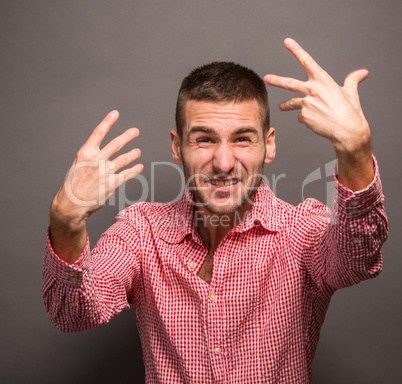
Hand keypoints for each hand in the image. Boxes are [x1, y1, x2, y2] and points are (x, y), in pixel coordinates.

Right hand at [49, 111, 142, 262]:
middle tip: (135, 131)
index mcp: (85, 153)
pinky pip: (127, 174)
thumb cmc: (74, 184)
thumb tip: (105, 151)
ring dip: (133, 154)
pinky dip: (135, 170)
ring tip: (138, 151)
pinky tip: (139, 167)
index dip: (108, 122)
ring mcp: (105, 172)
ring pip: (123, 159)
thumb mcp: (78, 165)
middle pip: (116, 144)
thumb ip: (91, 157)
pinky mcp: (111, 183)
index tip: (115, 113)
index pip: (98, 133)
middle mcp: (96, 160)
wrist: (71, 204)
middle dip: (127, 136)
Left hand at [264, 38, 373, 189]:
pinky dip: (305, 119)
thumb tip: (363, 72)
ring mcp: (307, 103)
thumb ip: (352, 80)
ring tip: (281, 107)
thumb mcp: (351, 93)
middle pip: (289, 83)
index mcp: (323, 80)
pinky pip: (300, 117)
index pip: (307, 61)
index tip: (287, 42)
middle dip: (276, 80)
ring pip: (291, 103)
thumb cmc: (350, 111)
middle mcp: (313, 89)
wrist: (347, 130)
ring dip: (285, 106)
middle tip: (266, 78)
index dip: (297, 50)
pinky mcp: (304, 115)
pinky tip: (313, 122)